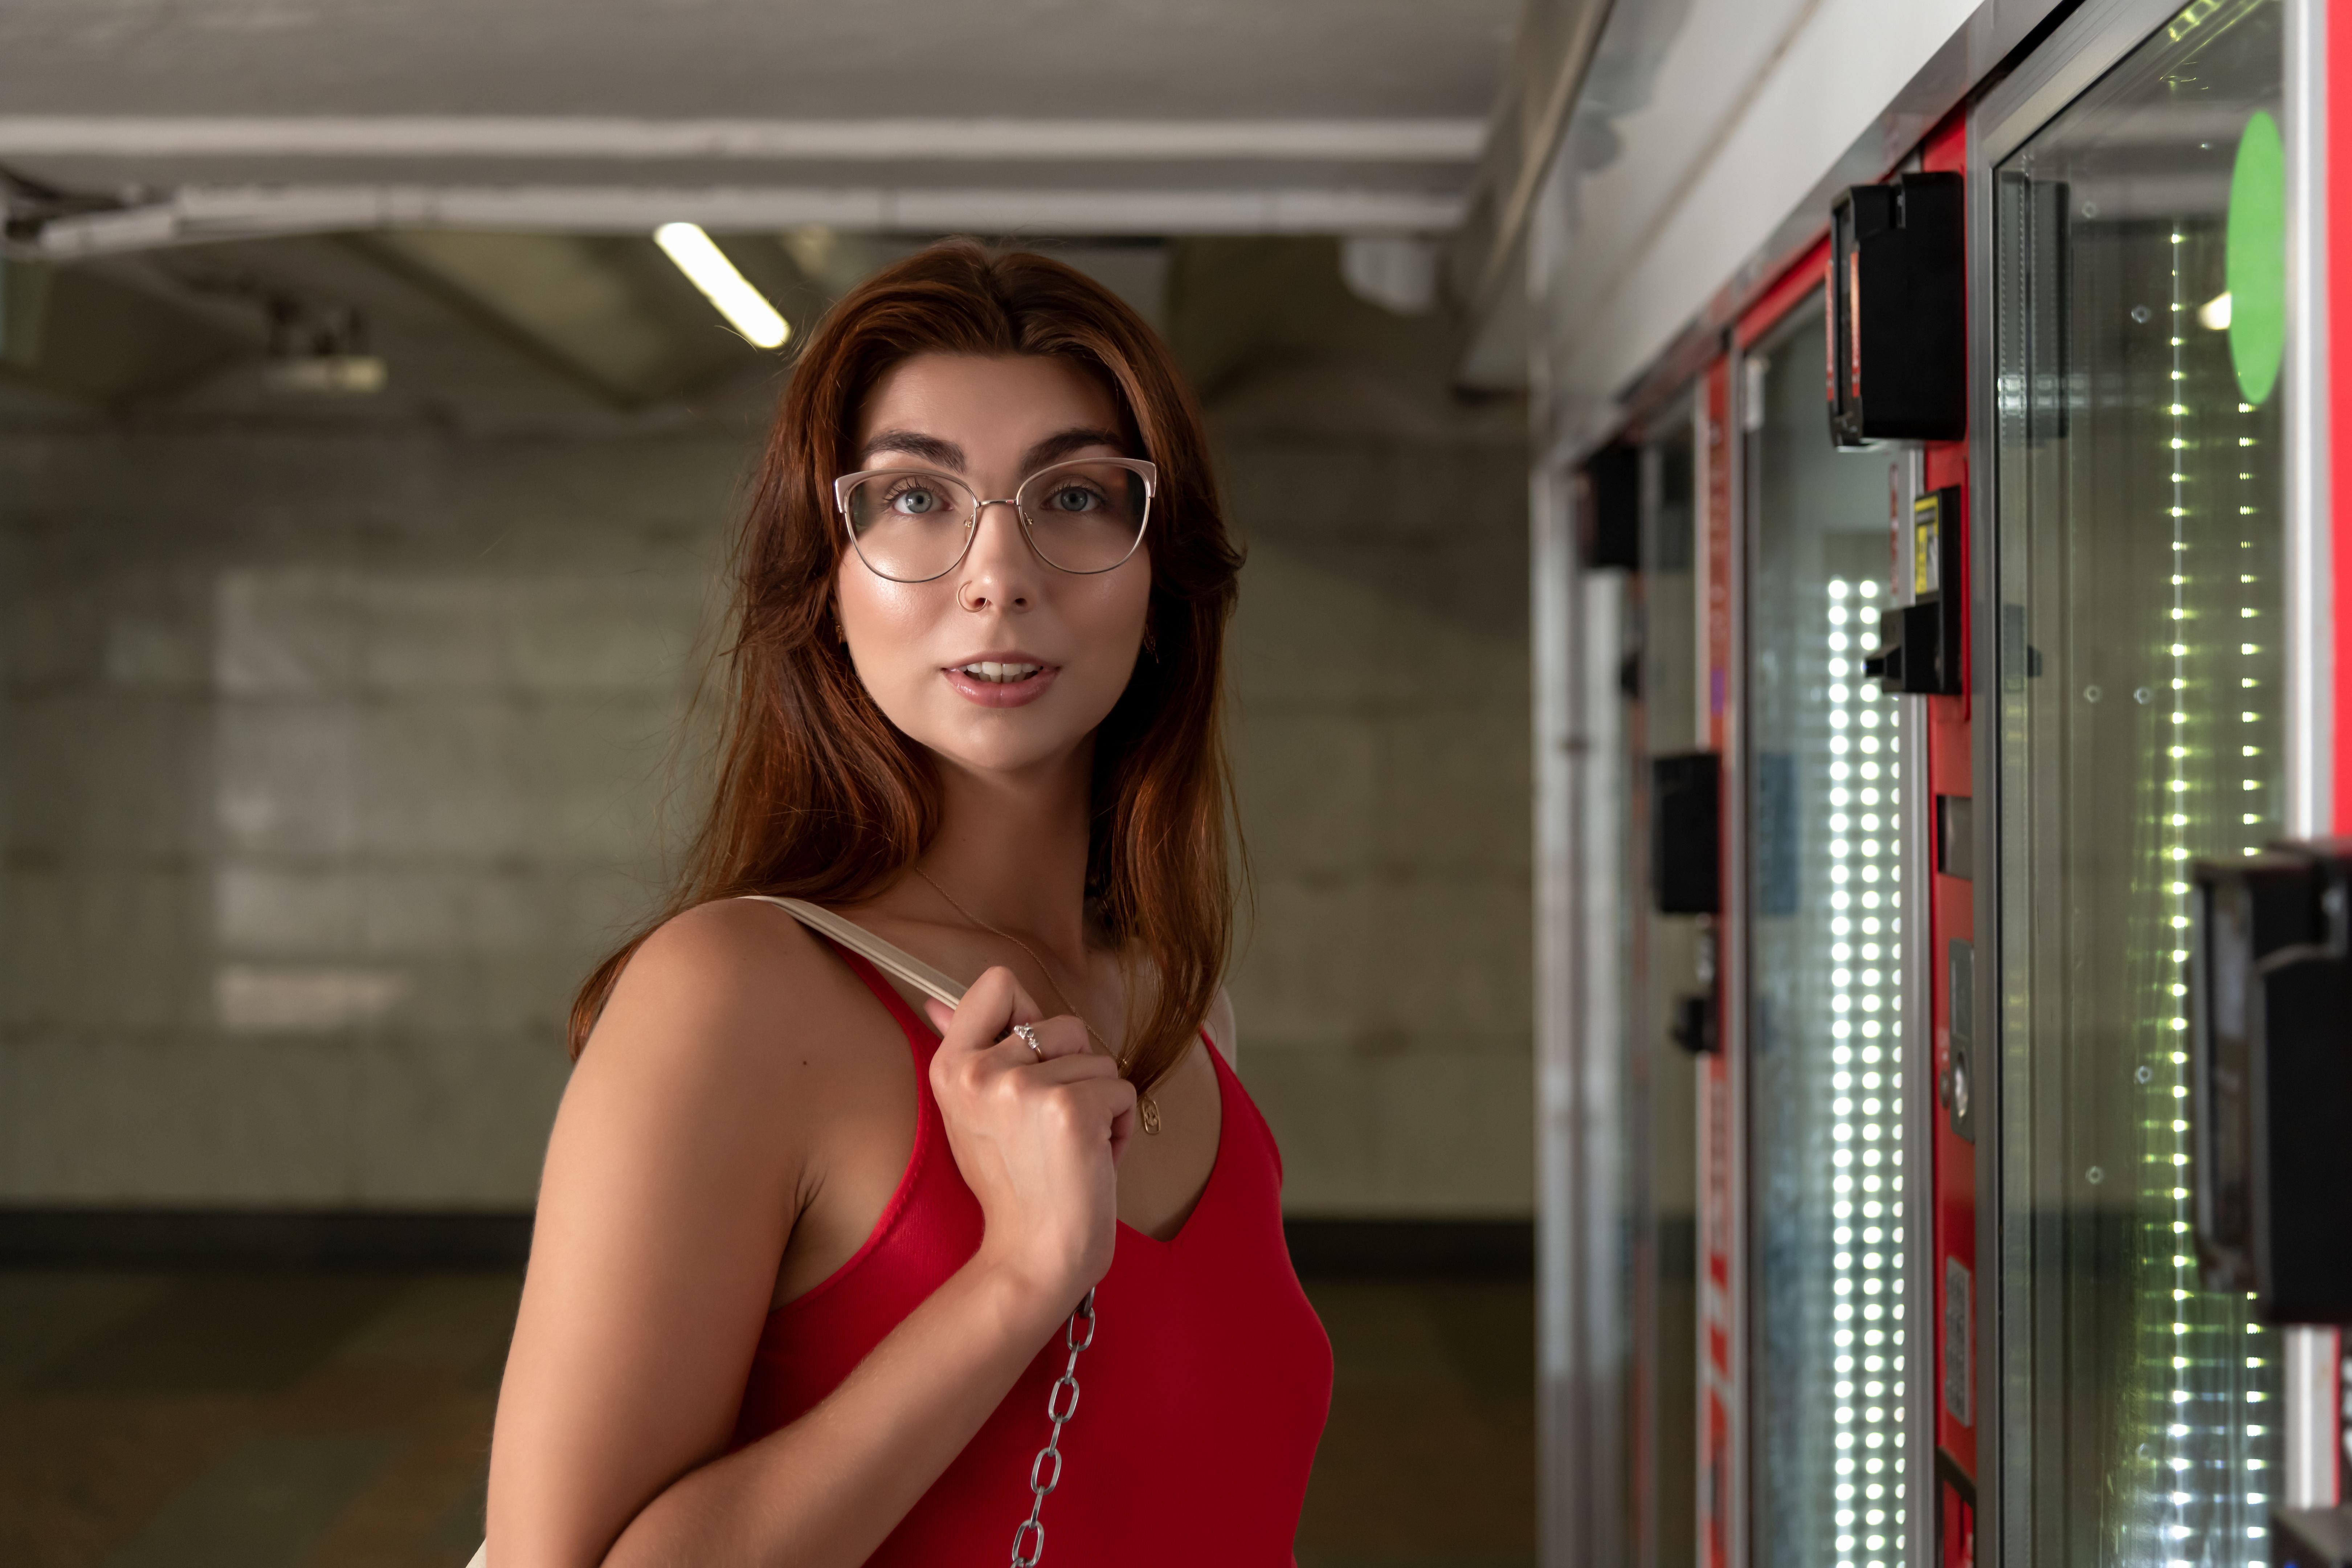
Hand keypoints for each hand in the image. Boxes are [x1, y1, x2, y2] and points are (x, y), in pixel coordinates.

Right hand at [923, 968, 1135, 1314]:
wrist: (1034, 1255)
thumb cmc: (1013, 1185)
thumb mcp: (971, 1112)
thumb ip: (963, 1048)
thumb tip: (936, 1001)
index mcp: (951, 1066)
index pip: (998, 984)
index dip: (1028, 1019)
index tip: (1027, 1068)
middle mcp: (981, 1070)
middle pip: (1064, 1023)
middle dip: (1074, 1071)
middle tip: (1050, 1126)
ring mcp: (1024, 1088)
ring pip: (1099, 1058)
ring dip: (1099, 1101)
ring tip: (1070, 1145)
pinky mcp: (1071, 1108)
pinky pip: (1122, 1087)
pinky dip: (1119, 1124)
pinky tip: (1092, 1157)